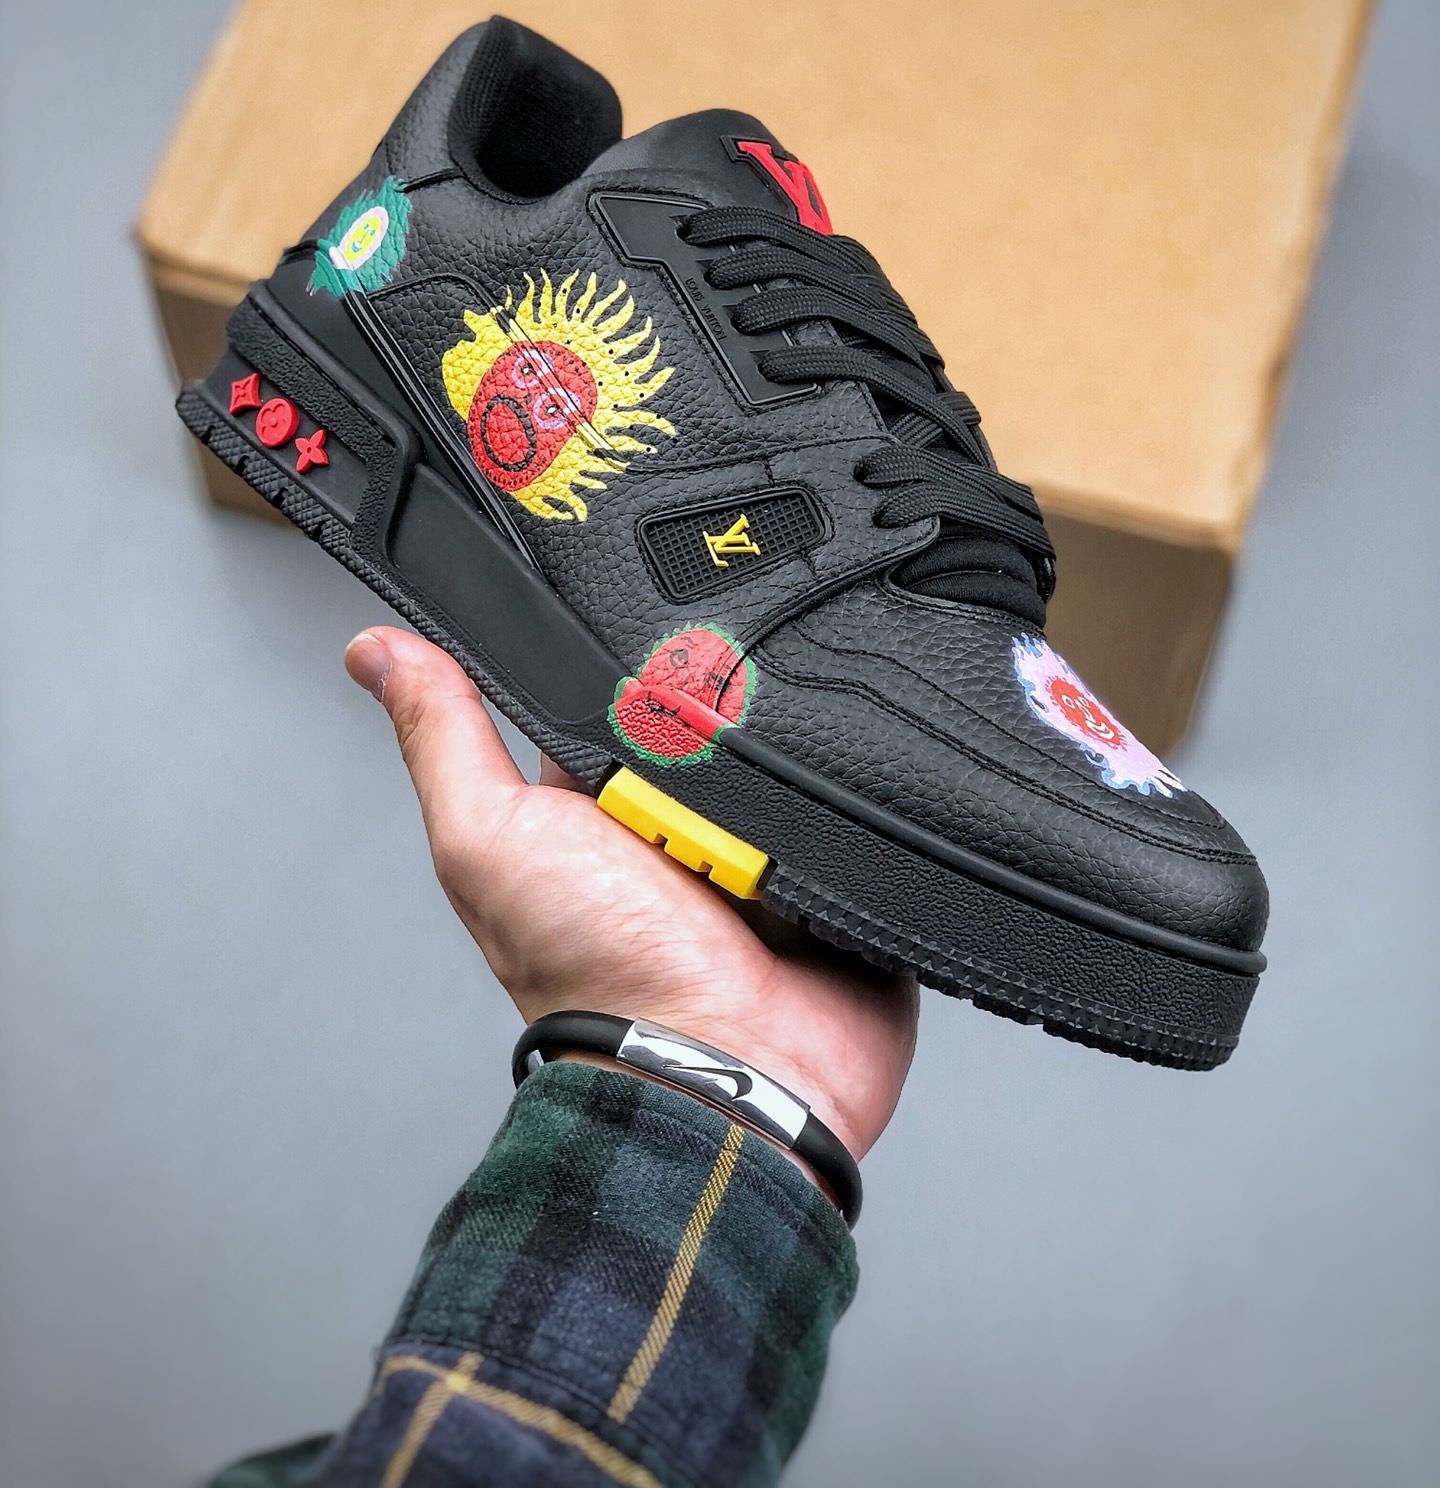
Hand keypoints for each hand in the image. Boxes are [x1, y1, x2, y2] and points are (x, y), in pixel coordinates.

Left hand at [345, 626, 916, 1160]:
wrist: (729, 1072)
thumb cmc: (599, 976)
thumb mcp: (492, 838)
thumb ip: (444, 738)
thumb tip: (375, 651)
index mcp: (592, 802)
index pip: (613, 687)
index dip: (627, 662)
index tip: (642, 657)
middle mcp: (674, 819)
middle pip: (711, 706)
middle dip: (721, 701)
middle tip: (706, 760)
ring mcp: (760, 843)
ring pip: (788, 741)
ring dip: (788, 748)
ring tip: (767, 798)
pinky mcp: (834, 864)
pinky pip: (856, 794)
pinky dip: (850, 792)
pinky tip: (828, 804)